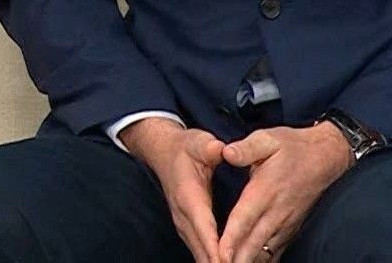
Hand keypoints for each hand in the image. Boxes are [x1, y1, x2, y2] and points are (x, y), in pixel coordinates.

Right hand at [122, 119, 225, 262]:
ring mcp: (184, 226)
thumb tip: (222, 150)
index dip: (215, 247)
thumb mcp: (199, 142)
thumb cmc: (185, 149)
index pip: (203, 227)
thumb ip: (210, 148)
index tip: (227, 262)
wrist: (164, 153)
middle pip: (202, 250)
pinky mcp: (188, 230)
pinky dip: (213, 261)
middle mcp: (184, 217)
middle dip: (220, 262)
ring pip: (200, 255)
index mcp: (188, 197)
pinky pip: (201, 253)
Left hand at [214, 124, 352, 262]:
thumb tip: (226, 152)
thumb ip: (246, 148)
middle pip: (253, 241)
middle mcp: (276, 211)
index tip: (220, 253)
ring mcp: (286, 222)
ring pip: (265, 249)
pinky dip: (264, 259)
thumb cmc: (293, 147)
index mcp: (265, 189)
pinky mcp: (291, 227)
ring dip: (249, 261)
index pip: (245, 217)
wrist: (327, 157)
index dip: (232, 238)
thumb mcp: (268, 138)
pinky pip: (276, 250)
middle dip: (237, 258)